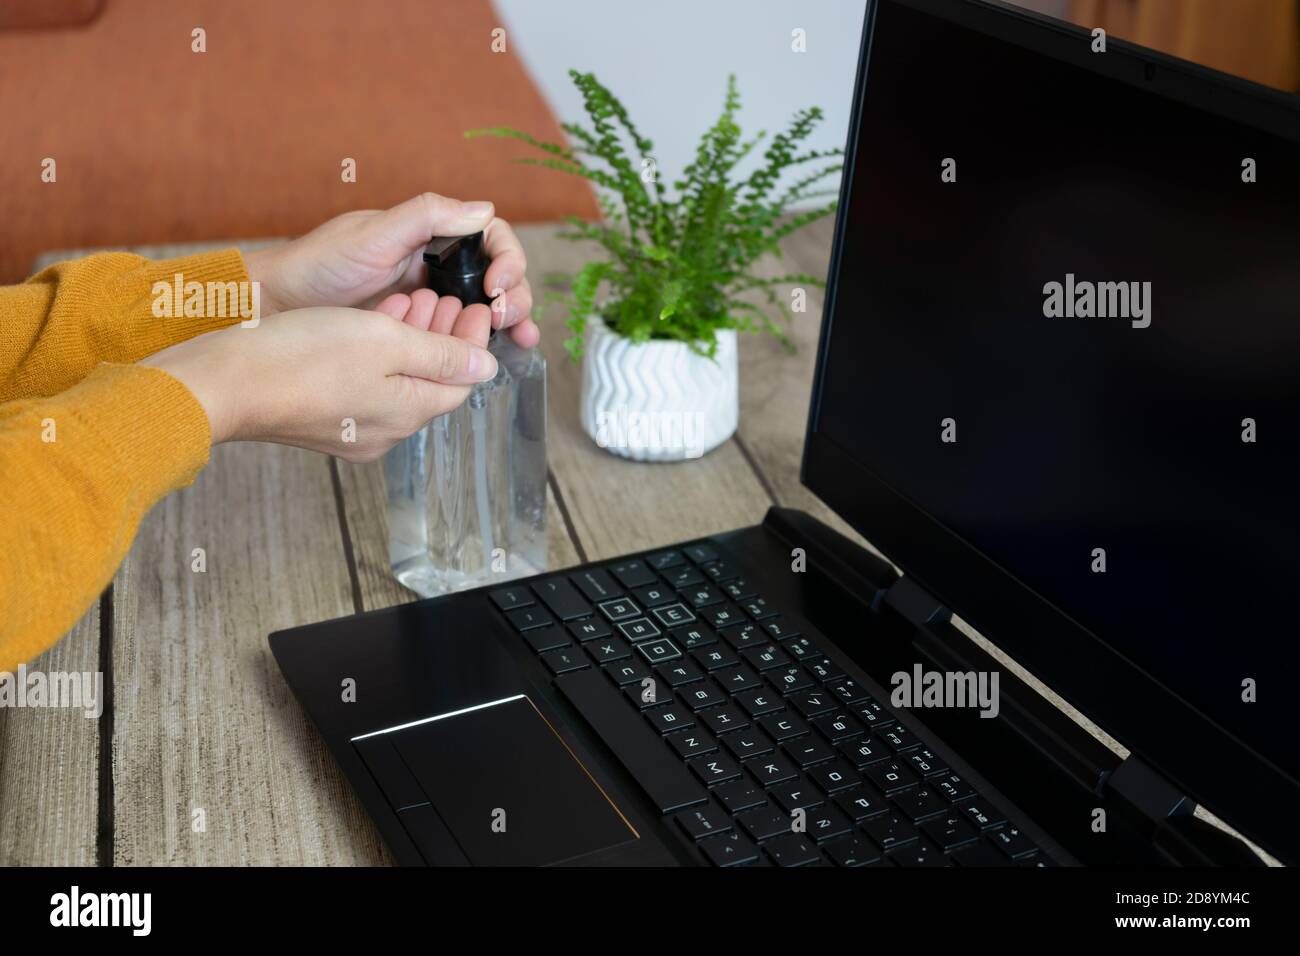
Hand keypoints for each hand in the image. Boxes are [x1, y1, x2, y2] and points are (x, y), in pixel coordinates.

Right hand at [140, 292, 496, 461]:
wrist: (223, 382)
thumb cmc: (302, 355)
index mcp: (407, 416)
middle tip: (443, 295)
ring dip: (408, 339)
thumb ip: (440, 354)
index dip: (473, 342)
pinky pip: (362, 387)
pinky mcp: (320, 421)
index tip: (476, 306)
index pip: (462, 382)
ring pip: (395, 382)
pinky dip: (375, 353)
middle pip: (430, 383)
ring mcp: (349, 431)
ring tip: (410, 298)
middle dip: (441, 336)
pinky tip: (369, 321)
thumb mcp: (386, 341)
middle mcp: (383, 433)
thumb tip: (486, 367)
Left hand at [244, 193, 538, 347]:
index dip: (506, 259)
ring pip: (489, 307)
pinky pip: (464, 335)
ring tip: (519, 339)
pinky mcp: (424, 333)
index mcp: (432, 234)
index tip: (496, 284)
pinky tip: (503, 355)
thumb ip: (428, 216)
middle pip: (500, 275)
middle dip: (515, 295)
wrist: (281, 307)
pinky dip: (486, 344)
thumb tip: (484, 208)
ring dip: (512, 320)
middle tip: (505, 317)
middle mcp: (438, 264)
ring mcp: (434, 300)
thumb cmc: (319, 265)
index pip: (491, 238)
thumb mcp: (373, 234)